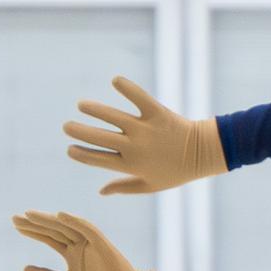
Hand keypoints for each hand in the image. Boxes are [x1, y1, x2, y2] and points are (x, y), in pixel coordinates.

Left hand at [15, 210, 145, 270]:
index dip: (33, 231)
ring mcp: (91, 244)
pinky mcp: (103, 245)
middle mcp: (80, 245)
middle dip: (35, 223)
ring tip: (29, 214)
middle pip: (54, 230)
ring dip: (49, 220)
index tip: (16, 225)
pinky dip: (75, 221)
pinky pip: (88, 229)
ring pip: (67, 227)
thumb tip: (24, 270)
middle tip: (14, 217)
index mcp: (73, 253)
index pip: (50, 238)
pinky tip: (60, 215)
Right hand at [64, 76, 224, 194]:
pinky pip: (139, 98)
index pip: (98, 160)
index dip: (81, 154)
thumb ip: (124, 187)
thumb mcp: (150, 185)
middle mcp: (135, 146)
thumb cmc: (176, 172)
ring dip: (94, 110)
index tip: (70, 149)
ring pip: (113, 117)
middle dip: (79, 132)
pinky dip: (128, 88)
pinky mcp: (158, 113)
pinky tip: (115, 80)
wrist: (203, 153)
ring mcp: (145, 129)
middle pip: (100, 138)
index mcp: (131, 165)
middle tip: (66, 126)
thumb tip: (100, 191)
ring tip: (82, 105)